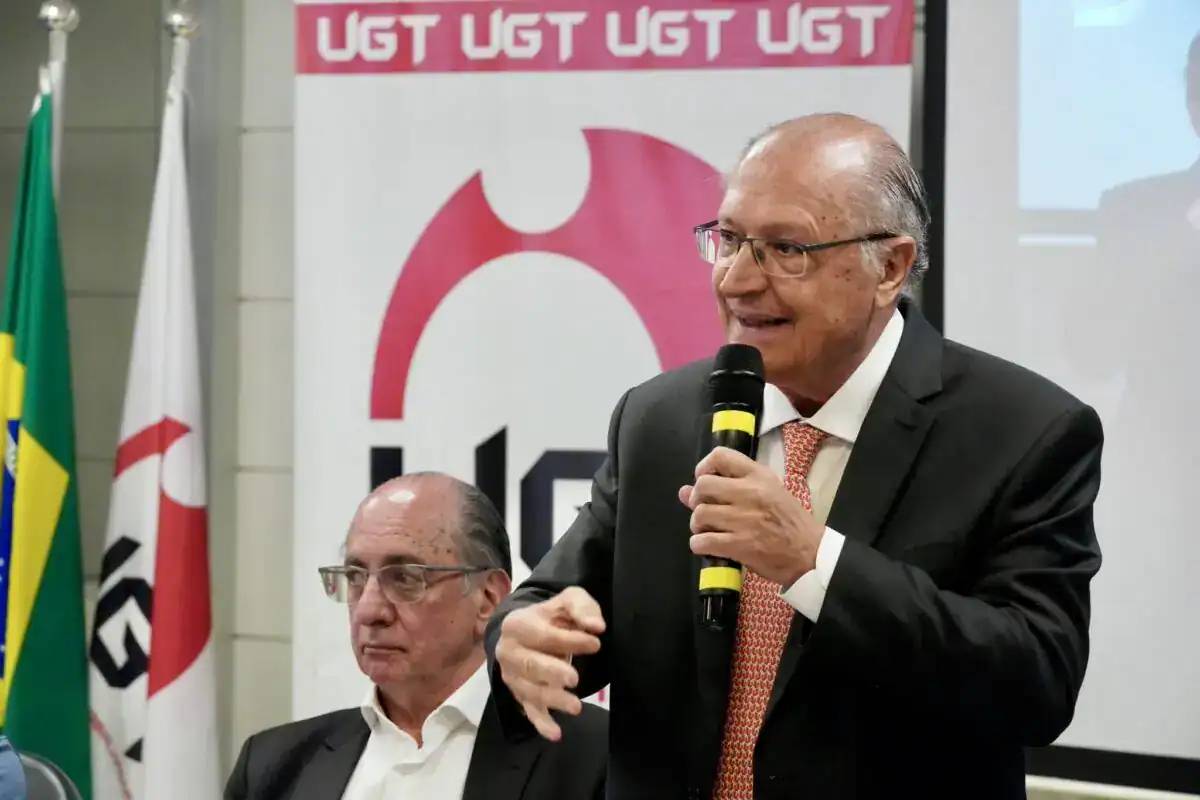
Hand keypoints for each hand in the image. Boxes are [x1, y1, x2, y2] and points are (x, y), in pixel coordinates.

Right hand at [494, 587, 605, 740]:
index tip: (596, 644)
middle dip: (552, 672)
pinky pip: (529, 711)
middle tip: (574, 678)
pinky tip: (556, 734)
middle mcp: (509, 652)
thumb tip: (596, 626)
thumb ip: (581, 607)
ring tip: (576, 707)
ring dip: (552, 700)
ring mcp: (512, 676)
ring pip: (530, 690)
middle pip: (530, 665)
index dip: (570, 640)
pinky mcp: (519, 695)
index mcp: (518, 624)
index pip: (544, 635)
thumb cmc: (550, 617)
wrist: (526, 632)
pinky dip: (541, 723)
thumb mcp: (566, 601)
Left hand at [680, 446, 822, 585]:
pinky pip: (703, 541)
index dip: (704, 467)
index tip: (704, 480)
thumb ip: (729, 487)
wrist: (810, 553)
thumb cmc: (790, 521)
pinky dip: (699, 545)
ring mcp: (743, 520)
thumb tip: (685, 491)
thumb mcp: (768, 493)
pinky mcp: (739, 545)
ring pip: (700, 514)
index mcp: (759, 477)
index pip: (720, 456)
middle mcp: (750, 493)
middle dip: (697, 499)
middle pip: (703, 485)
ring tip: (708, 530)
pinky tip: (708, 545)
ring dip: (697, 525)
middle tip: (706, 510)